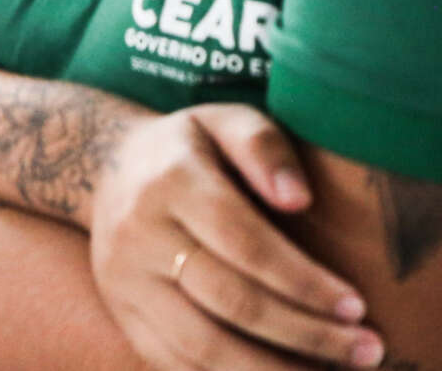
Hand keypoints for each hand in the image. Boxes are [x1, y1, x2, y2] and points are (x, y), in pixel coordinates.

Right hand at [90, 105, 382, 369]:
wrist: (102, 167)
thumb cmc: (187, 148)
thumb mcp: (222, 121)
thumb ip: (263, 145)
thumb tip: (300, 200)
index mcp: (169, 182)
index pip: (244, 243)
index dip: (303, 281)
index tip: (356, 307)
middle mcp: (138, 234)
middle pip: (230, 300)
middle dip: (305, 333)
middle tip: (365, 350)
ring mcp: (124, 280)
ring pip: (201, 345)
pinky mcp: (121, 312)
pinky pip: (173, 363)